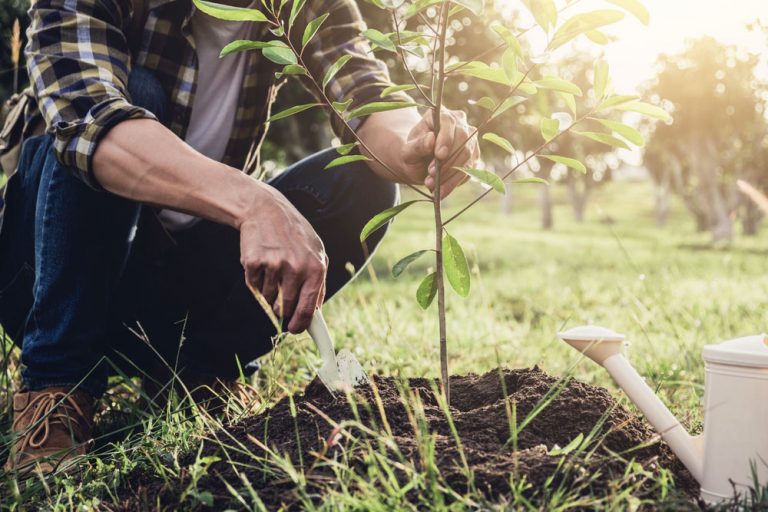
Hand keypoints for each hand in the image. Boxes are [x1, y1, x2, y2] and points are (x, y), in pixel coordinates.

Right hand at [238, 184, 326, 333]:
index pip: (308, 308)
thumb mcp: (316, 251)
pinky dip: (256, 281)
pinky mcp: (253, 263)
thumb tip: (315, 311)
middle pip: (286, 308)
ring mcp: (274, 265)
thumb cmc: (293, 233)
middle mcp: (296, 267)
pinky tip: (262, 262)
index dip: (300, 325)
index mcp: (316, 267)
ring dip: (269, 292)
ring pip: (269, 299)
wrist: (265, 209)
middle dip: (283, 310)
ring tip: (273, 269)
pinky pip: (254, 287)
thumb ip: (318, 281)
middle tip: (280, 302)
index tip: (294, 330)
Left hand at [401, 108, 480, 198]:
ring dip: (449, 174)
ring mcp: (470, 140)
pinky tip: (441, 190)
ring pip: (467, 156)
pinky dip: (454, 182)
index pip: (449, 122)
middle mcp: (460, 124)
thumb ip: (416, 145)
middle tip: (430, 176)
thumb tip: (430, 139)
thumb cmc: (412, 153)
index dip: (446, 138)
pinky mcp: (473, 157)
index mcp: (441, 115)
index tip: (439, 156)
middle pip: (462, 139)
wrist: (419, 163)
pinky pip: (469, 170)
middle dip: (447, 161)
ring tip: (431, 185)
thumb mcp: (407, 151)